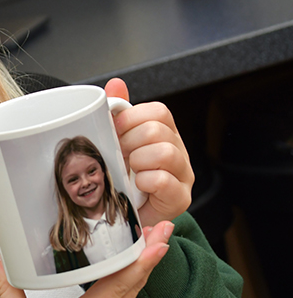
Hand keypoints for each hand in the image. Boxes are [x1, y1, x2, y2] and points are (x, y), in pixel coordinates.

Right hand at [0, 221, 173, 297]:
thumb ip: (6, 288)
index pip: (119, 286)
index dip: (141, 261)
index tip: (157, 242)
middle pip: (133, 287)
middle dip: (150, 256)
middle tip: (163, 229)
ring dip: (142, 271)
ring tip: (150, 246)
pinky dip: (131, 290)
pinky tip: (130, 277)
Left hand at [105, 78, 193, 226]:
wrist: (125, 214)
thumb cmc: (122, 176)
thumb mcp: (116, 142)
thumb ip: (118, 113)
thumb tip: (116, 83)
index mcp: (164, 132)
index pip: (158, 111)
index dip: (130, 119)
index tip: (115, 132)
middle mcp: (178, 150)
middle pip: (157, 130)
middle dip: (130, 142)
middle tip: (121, 156)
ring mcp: (183, 174)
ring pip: (164, 152)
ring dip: (138, 161)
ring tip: (131, 171)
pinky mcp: (180, 197)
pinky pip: (163, 180)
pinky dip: (145, 181)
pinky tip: (138, 186)